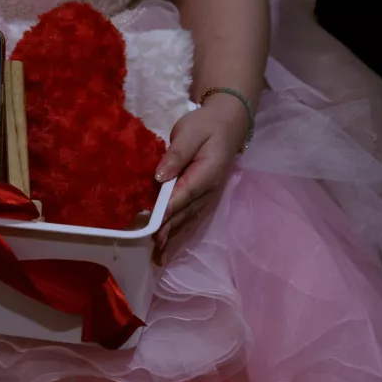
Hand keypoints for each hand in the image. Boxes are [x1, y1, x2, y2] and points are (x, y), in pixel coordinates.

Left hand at [152, 94, 248, 256]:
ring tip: (160, 258)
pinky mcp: (203, 197)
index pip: (183, 197)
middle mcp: (208, 190)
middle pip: (185, 215)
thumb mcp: (189, 132)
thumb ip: (175, 155)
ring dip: (174, 239)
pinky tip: (170, 246)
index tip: (153, 230)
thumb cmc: (206, 126)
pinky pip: (191, 217)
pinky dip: (180, 232)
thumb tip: (160, 177)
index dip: (167, 214)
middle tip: (152, 253)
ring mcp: (207, 196)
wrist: (228, 123)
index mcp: (205, 174)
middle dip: (168, 234)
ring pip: (188, 220)